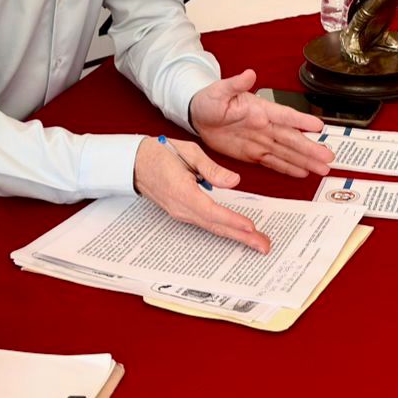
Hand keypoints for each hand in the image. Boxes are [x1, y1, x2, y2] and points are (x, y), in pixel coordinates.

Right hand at [134, 136, 271, 253]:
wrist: (134, 163)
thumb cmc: (160, 154)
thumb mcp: (188, 152)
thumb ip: (211, 168)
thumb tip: (234, 181)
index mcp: (182, 192)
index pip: (211, 211)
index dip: (232, 220)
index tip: (250, 227)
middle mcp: (182, 208)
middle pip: (215, 226)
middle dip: (241, 237)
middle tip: (264, 246)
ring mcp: (182, 213)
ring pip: (213, 227)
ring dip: (236, 236)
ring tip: (258, 243)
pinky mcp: (183, 212)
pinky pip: (207, 224)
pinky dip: (225, 230)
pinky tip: (238, 233)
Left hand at [188, 70, 331, 178]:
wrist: (198, 116)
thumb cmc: (209, 99)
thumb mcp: (219, 90)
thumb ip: (235, 84)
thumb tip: (248, 74)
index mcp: (259, 109)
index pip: (284, 115)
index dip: (300, 121)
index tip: (318, 126)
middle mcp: (265, 126)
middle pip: (291, 139)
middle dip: (310, 148)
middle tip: (328, 156)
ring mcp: (261, 141)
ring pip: (286, 153)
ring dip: (305, 161)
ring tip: (323, 169)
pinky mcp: (253, 154)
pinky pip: (273, 162)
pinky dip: (288, 168)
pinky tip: (303, 172)